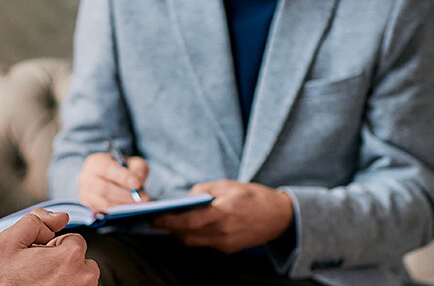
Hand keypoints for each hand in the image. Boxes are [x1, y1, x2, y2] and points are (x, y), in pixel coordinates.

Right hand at [0, 209, 98, 285]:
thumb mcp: (7, 244)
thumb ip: (33, 222)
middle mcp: (85, 277)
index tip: (38, 259)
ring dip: (66, 277)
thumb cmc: (5, 285)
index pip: (73, 239)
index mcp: (71, 256)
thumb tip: (60, 217)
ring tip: (41, 284)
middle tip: (38, 273)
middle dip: (62, 262)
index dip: (52, 247)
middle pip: (80, 259)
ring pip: (81, 277)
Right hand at [77, 152, 148, 212]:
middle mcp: (86, 177)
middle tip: (143, 198)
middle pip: (104, 189)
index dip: (122, 177)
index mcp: (96, 162)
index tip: (137, 184)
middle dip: (126, 195)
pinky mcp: (88, 207)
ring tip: (138, 205)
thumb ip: (137, 168)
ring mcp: (85, 194)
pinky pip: (102, 213)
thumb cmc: (122, 170)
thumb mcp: (133, 163)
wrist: (109, 180)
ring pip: (103, 203)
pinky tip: (128, 210)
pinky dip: (117, 213)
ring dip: (123, 206)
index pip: (106, 168)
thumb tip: (136, 182)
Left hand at [152, 180, 292, 253]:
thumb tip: (185, 199)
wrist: (280, 216)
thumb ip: (204, 190)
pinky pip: (206, 243)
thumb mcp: (228, 184)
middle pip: (187, 236)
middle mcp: (223, 232)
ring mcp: (226, 243)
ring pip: (194, 242)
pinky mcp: (229, 249)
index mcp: (222, 212)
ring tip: (177, 221)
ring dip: (183, 232)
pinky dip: (197, 235)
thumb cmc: (254, 197)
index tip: (154, 218)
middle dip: (171, 228)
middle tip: (162, 218)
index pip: (187, 222)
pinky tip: (197, 225)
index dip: (167, 222)